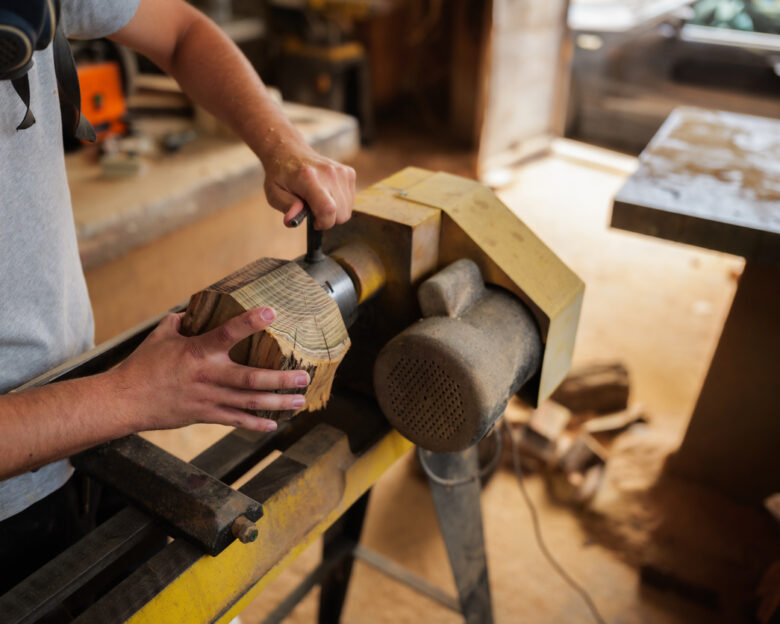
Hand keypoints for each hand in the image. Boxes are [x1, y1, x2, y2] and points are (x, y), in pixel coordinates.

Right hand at [109, 307, 308, 432]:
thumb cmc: (142, 365)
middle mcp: (207, 376)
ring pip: (249, 402)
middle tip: (303, 376)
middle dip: (280, 379)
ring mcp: (208, 398)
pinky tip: (273, 424)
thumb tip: (192, 311)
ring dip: (277, 402)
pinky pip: (235, 420)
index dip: (250, 322)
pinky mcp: (204, 415)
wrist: (124, 401)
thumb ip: (181, 321)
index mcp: (197, 352)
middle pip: (251, 378)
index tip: (271, 312)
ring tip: (299, 401)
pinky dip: (255, 424)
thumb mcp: (160, 336)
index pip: (228, 333)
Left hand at [262, 141, 355, 230]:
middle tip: (313, 209)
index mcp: (308, 178)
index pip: (327, 209)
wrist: (290, 151)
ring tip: (319, 200)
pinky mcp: (348, 172)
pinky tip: (327, 194)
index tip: (314, 222)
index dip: (323, 223)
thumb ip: (286, 206)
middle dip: (328, 219)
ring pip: (347, 209)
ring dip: (334, 211)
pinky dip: (340, 202)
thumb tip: (291, 220)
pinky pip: (350, 200)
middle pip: (341, 214)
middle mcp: (329, 173)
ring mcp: (341, 172)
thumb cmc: (281, 175)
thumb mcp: (274, 193)